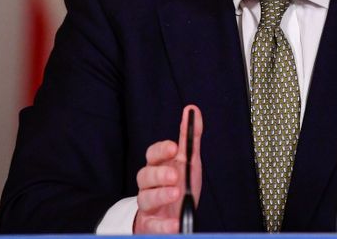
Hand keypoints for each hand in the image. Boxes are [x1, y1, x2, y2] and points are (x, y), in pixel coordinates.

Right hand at [134, 105, 202, 233]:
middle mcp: (150, 185)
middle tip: (175, 174)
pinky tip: (174, 223)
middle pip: (144, 175)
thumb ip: (190, 138)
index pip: (152, 155)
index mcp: (158, 167)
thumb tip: (192, 110)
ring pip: (145, 199)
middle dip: (159, 174)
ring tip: (177, 193)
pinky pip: (153, 226)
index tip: (173, 147)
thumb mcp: (188, 162)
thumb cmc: (179, 186)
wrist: (173, 218)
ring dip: (160, 195)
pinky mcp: (151, 226)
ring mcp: (149, 206)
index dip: (161, 150)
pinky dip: (163, 225)